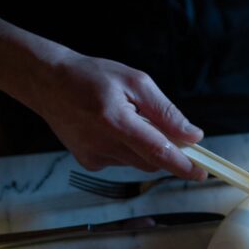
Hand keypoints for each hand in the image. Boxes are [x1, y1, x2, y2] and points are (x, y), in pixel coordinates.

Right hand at [27, 52, 205, 178]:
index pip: (157, 151)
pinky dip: (127, 149)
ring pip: (139, 162)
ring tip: (126, 119)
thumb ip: (165, 111)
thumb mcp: (135, 82)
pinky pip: (122, 161)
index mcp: (115, 121)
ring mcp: (94, 156)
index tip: (202, 172)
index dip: (183, 165)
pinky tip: (111, 129)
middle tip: (161, 126)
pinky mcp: (89, 163)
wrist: (47, 83)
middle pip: (152, 161)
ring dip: (144, 147)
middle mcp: (103, 144)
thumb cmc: (91, 77)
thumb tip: (192, 135)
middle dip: (165, 150)